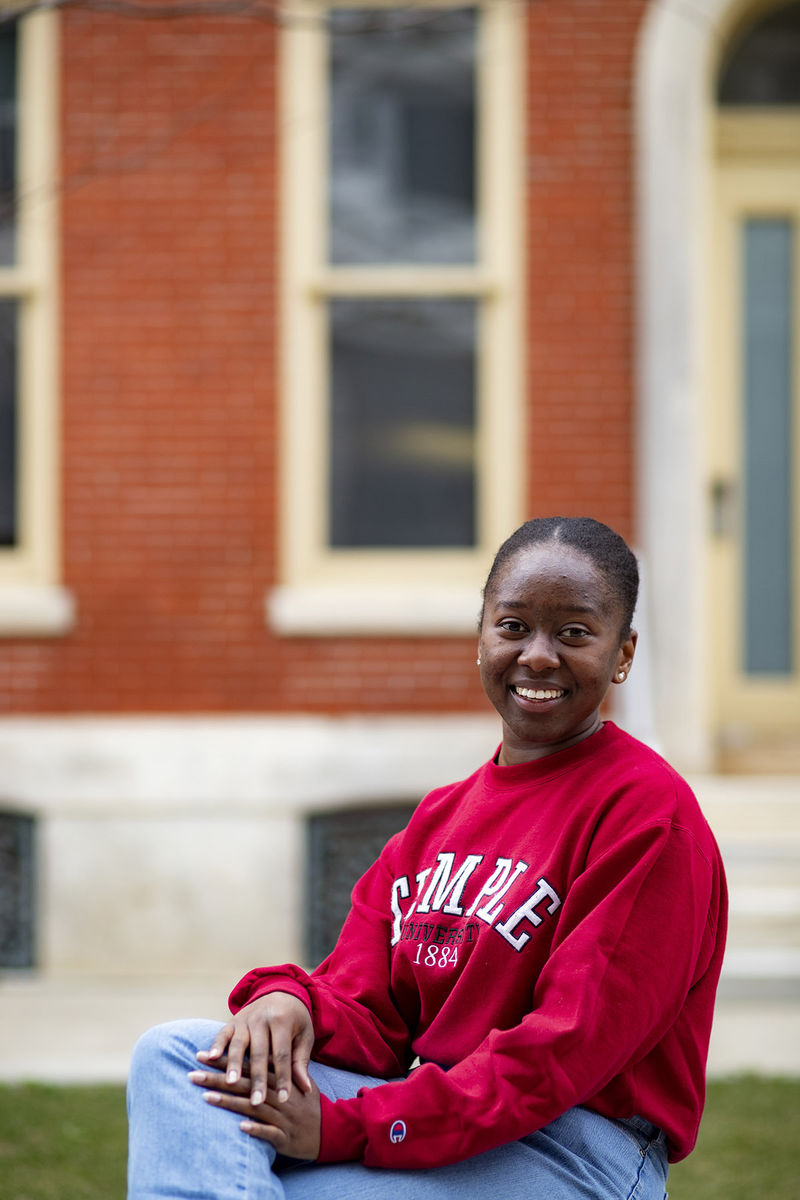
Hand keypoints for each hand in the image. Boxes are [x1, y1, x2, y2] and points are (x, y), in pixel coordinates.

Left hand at [189, 1067, 320, 1159]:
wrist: (332, 1129)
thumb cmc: (308, 1103)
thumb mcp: (295, 1079)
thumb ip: (276, 1067)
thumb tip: (256, 1055)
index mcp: (279, 1078)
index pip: (248, 1065)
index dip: (225, 1060)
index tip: (202, 1055)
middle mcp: (278, 1094)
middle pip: (245, 1083)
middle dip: (217, 1079)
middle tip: (192, 1074)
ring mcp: (282, 1115)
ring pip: (253, 1106)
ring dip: (230, 1103)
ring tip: (206, 1098)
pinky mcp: (286, 1136)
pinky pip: (270, 1132)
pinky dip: (256, 1129)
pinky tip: (240, 1127)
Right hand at [196, 993, 313, 1107]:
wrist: (281, 991)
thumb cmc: (296, 1019)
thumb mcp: (304, 1036)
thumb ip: (301, 1061)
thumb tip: (306, 1089)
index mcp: (282, 1021)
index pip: (282, 1054)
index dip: (283, 1078)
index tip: (284, 1099)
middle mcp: (262, 1018)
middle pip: (259, 1052)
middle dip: (258, 1079)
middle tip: (257, 1102)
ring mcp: (246, 1019)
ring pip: (239, 1044)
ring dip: (234, 1064)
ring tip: (231, 1083)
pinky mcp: (233, 1021)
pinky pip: (223, 1033)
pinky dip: (217, 1044)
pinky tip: (211, 1058)